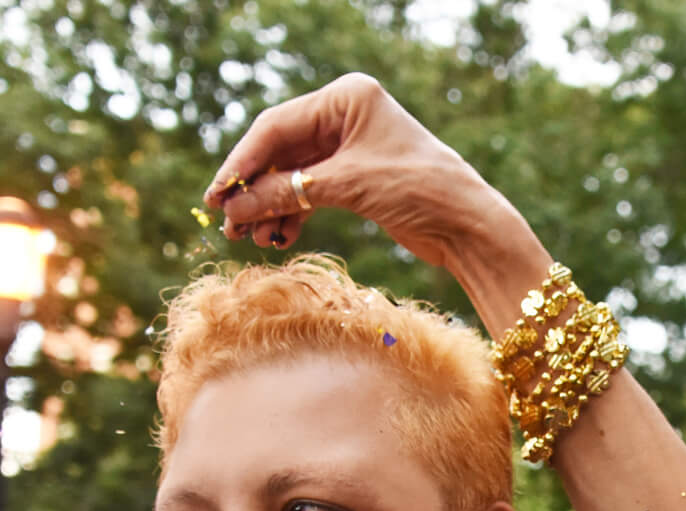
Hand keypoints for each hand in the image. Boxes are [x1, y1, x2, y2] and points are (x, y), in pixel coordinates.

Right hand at [204, 74, 522, 275]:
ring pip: (293, 176)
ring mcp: (350, 146)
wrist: (470, 227)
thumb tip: (234, 208)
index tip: (216, 196)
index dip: (242, 163)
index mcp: (346, 98)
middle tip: (227, 224)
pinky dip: (292, 214)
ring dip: (269, 207)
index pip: (277, 127)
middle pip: (280, 152)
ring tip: (250, 238)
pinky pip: (310, 192)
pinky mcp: (356, 178)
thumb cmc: (418, 191)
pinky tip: (277, 237)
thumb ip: (287, 194)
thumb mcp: (347, 187)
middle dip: (253, 189)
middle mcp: (346, 116)